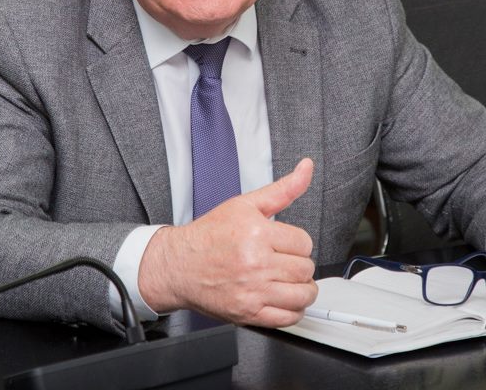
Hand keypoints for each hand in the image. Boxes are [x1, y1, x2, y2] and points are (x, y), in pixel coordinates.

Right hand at [138, 158, 317, 326]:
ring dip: (301, 288)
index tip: (285, 245)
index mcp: (257, 233)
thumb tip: (306, 168)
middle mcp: (256, 263)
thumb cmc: (209, 235)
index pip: (304, 243)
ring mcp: (252, 291)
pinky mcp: (248, 313)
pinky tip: (282, 298)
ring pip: (303, 294)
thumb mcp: (245, 204)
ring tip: (287, 280)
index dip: (296, 243)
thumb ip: (282, 189)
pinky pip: (288, 318)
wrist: (179, 265)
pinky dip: (292, 310)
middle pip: (305, 269)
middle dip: (298, 264)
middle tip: (283, 261)